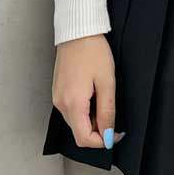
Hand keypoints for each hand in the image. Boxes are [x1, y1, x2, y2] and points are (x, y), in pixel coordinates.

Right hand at [52, 34, 124, 148]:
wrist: (78, 33)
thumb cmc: (93, 53)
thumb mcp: (107, 82)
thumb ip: (107, 111)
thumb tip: (107, 134)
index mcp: (72, 103)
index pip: (83, 139)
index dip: (102, 141)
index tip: (116, 133)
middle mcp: (60, 104)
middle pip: (79, 132)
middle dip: (98, 131)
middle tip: (114, 114)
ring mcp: (57, 98)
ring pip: (76, 122)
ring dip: (92, 120)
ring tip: (104, 99)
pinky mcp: (58, 92)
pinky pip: (72, 111)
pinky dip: (85, 111)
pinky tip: (95, 95)